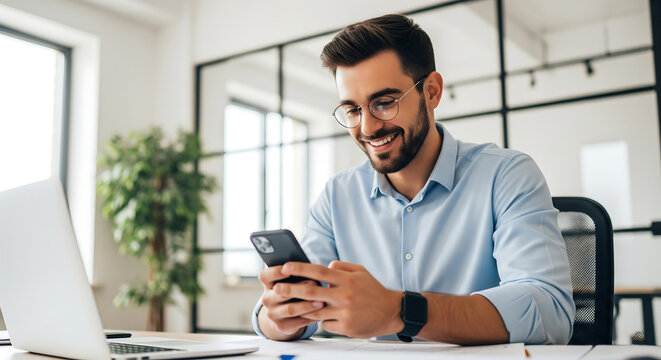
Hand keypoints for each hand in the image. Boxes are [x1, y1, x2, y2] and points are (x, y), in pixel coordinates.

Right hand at [257, 265, 323, 340]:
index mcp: (267, 284)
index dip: (275, 272)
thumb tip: (311, 268)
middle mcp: (267, 299)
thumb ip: (296, 274)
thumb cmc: (292, 291)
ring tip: (321, 301)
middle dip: (299, 287)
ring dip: (307, 305)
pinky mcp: (281, 326)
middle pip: (281, 292)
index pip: (265, 276)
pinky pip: (297, 322)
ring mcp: (272, 314)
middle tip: (315, 282)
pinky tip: (321, 313)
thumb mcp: (289, 281)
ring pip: (290, 309)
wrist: (283, 316)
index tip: (287, 269)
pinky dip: (310, 317)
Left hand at [277, 260, 402, 337]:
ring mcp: (344, 312)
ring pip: (315, 310)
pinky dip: (321, 319)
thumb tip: (324, 266)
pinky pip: (325, 323)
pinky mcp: (345, 327)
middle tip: (277, 288)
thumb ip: (341, 267)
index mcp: (346, 280)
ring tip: (288, 305)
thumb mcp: (360, 271)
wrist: (391, 311)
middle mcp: (344, 295)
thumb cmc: (373, 290)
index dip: (300, 268)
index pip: (318, 271)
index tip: (286, 266)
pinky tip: (321, 316)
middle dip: (291, 289)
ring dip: (301, 308)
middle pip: (311, 291)